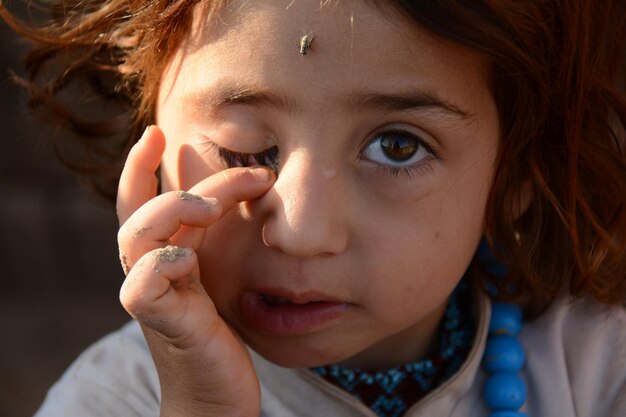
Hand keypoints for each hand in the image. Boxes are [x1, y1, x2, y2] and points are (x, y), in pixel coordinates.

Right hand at [117, 126, 274, 416]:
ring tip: (212, 208)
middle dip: (182, 181)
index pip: (141, 204)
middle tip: (247, 174)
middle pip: (144, 210)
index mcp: (166, 258)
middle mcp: (151, 272)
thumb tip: (245, 195)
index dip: (141, 168)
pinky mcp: (162, 323)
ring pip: (136, 236)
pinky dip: (167, 262)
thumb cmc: (223, 338)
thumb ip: (217, 243)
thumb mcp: (221, 280)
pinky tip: (191, 262)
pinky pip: (145, 282)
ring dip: (172, 210)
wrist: (217, 397)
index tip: (158, 132)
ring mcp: (152, 297)